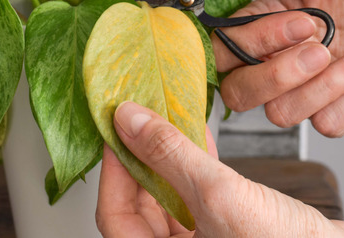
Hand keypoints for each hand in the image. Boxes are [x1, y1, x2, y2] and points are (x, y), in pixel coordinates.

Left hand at [96, 101, 343, 236]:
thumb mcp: (219, 195)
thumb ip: (171, 156)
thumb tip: (129, 121)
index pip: (115, 214)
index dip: (113, 168)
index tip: (116, 126)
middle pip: (140, 204)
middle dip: (141, 157)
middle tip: (140, 116)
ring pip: (170, 197)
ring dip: (169, 157)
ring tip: (168, 118)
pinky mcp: (229, 228)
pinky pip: (198, 195)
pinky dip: (195, 165)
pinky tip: (200, 136)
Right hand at [200, 0, 343, 136]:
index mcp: (269, 21)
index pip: (223, 47)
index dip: (251, 42)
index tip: (301, 18)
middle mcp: (282, 60)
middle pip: (238, 92)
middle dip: (279, 70)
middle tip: (322, 40)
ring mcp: (310, 91)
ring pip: (279, 114)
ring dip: (325, 82)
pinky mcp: (341, 114)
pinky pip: (323, 125)